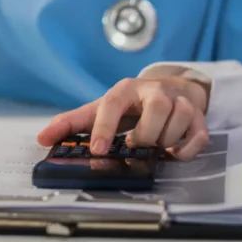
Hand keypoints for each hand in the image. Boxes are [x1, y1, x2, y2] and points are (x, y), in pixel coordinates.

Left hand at [37, 77, 209, 160]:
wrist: (170, 89)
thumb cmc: (130, 105)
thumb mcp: (100, 109)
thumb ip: (71, 123)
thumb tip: (42, 139)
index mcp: (125, 89)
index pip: (112, 104)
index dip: (104, 128)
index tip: (97, 150)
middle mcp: (155, 91)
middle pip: (155, 112)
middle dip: (143, 135)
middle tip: (135, 143)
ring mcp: (180, 102)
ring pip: (177, 124)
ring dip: (163, 142)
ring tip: (154, 144)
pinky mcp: (199, 116)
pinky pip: (198, 137)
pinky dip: (186, 150)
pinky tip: (172, 152)